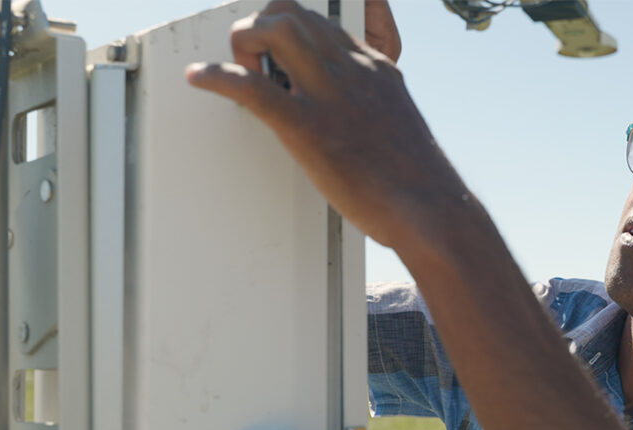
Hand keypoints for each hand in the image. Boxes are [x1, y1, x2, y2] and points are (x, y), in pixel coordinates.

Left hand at [185, 0, 464, 250]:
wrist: (432, 208)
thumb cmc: (418, 179)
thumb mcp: (400, 123)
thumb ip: (376, 105)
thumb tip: (361, 116)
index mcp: (374, 69)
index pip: (328, 22)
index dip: (295, 26)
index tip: (279, 44)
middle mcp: (352, 71)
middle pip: (295, 13)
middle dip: (262, 27)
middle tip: (254, 61)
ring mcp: (331, 96)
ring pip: (277, 30)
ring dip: (244, 41)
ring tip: (239, 69)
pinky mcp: (311, 129)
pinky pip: (254, 90)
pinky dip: (218, 78)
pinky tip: (200, 78)